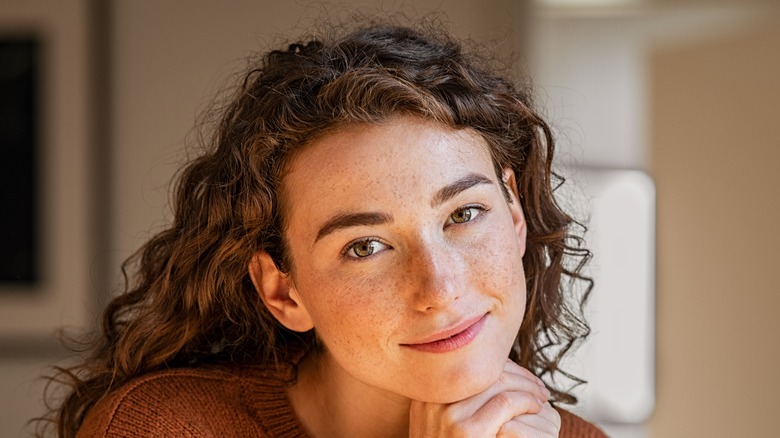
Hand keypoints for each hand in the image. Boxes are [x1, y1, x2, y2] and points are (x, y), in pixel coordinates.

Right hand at [408, 360, 560, 437]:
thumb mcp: (436, 424)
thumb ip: (451, 400)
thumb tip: (483, 374)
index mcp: (426, 395)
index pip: (467, 364)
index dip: (497, 364)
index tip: (517, 373)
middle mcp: (433, 401)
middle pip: (482, 370)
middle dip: (516, 373)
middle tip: (536, 383)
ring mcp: (448, 416)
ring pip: (497, 382)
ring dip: (526, 385)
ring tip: (541, 395)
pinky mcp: (469, 432)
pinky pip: (506, 402)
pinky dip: (527, 400)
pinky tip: (537, 406)